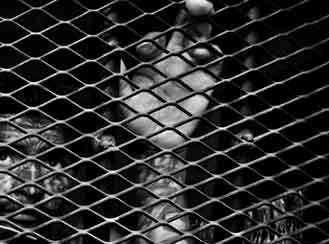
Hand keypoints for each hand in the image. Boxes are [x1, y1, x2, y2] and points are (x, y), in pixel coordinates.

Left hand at [119, 0, 222, 148]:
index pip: (155, 37)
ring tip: (200, 12)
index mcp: (151, 61)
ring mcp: (189, 68)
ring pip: (200, 37)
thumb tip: (114, 50)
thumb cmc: (135, 121)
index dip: (153, 35)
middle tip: (193, 3)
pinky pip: (214, 61)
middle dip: (188, 11)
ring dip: (202, 22)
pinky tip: (201, 52)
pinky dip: (211, 52)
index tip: (145, 47)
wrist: (155, 144)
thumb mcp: (122, 96)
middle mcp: (172, 60)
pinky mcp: (205, 81)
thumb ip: (120, 73)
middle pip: (183, 27)